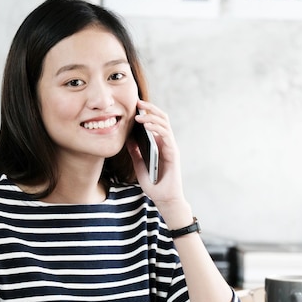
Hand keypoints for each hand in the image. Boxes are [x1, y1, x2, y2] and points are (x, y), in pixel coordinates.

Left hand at [127, 100, 190, 222]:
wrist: (164, 199)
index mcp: (159, 144)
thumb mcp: (139, 165)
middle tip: (137, 102)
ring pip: (164, 124)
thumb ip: (135, 151)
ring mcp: (171, 147)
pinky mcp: (173, 153)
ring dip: (151, 117)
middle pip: (161, 119)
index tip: (133, 106)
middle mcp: (166, 143)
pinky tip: (146, 125)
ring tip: (139, 115)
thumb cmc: (154, 184)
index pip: (155, 123)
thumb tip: (127, 137)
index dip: (146, 113)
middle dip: (150, 109)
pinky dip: (156, 128)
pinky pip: (166, 136)